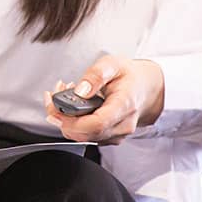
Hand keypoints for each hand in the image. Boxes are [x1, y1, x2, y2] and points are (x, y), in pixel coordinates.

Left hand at [43, 55, 165, 143]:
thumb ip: (95, 75)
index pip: (96, 124)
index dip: (71, 121)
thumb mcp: (112, 64)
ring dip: (66, 119)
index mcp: (124, 106)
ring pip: (83, 136)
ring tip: (64, 95)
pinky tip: (72, 106)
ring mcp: (116, 134)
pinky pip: (87, 135)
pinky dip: (74, 122)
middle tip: (53, 96)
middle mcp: (122, 125)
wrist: (147, 89)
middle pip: (85, 134)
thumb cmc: (130, 76)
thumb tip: (80, 91)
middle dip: (62, 118)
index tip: (55, 109)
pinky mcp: (109, 136)